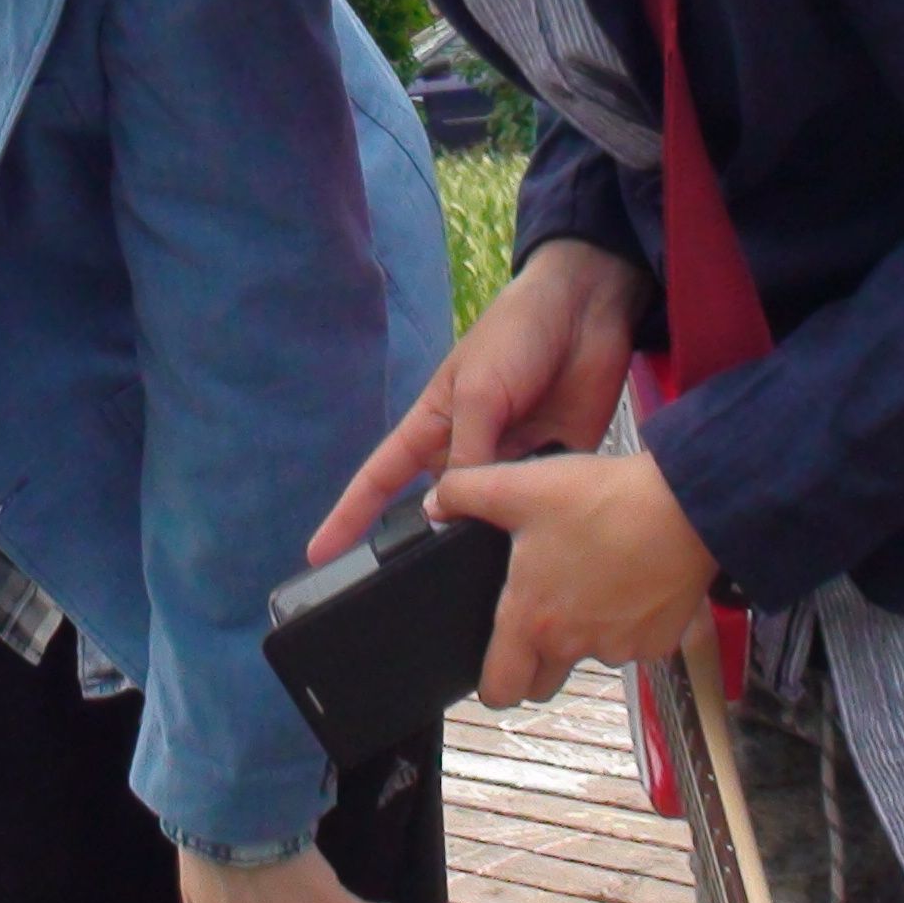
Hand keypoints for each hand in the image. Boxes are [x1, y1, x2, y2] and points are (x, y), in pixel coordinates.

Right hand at [307, 239, 651, 564]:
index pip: (380, 478)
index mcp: (433, 428)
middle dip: (432, 544)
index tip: (318, 554)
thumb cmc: (514, 336)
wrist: (585, 309)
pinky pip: (538, 510)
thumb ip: (465, 453)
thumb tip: (443, 513)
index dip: (349, 515)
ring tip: (491, 580)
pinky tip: (541, 554)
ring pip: (490, 518)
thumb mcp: (478, 391)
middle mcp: (467, 453)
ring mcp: (510, 464)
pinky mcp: (555, 469)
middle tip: (425, 594)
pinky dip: (538, 527)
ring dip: (492, 541)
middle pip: (439, 511)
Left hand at [433, 450, 717, 707]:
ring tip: (588, 577)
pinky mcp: (658, 643)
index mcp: (532, 617)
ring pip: (589, 657)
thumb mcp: (520, 485)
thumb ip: (465, 493)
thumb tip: (436, 504)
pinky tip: (628, 579)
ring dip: (584, 633)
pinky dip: (627, 623)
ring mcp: (619, 648)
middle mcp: (573, 644)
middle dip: (535, 661)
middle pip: (542, 682)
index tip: (494, 666)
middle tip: (540, 614)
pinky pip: (633, 644)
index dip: (490, 684)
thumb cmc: (606, 500)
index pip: (498, 689)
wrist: (685, 506)